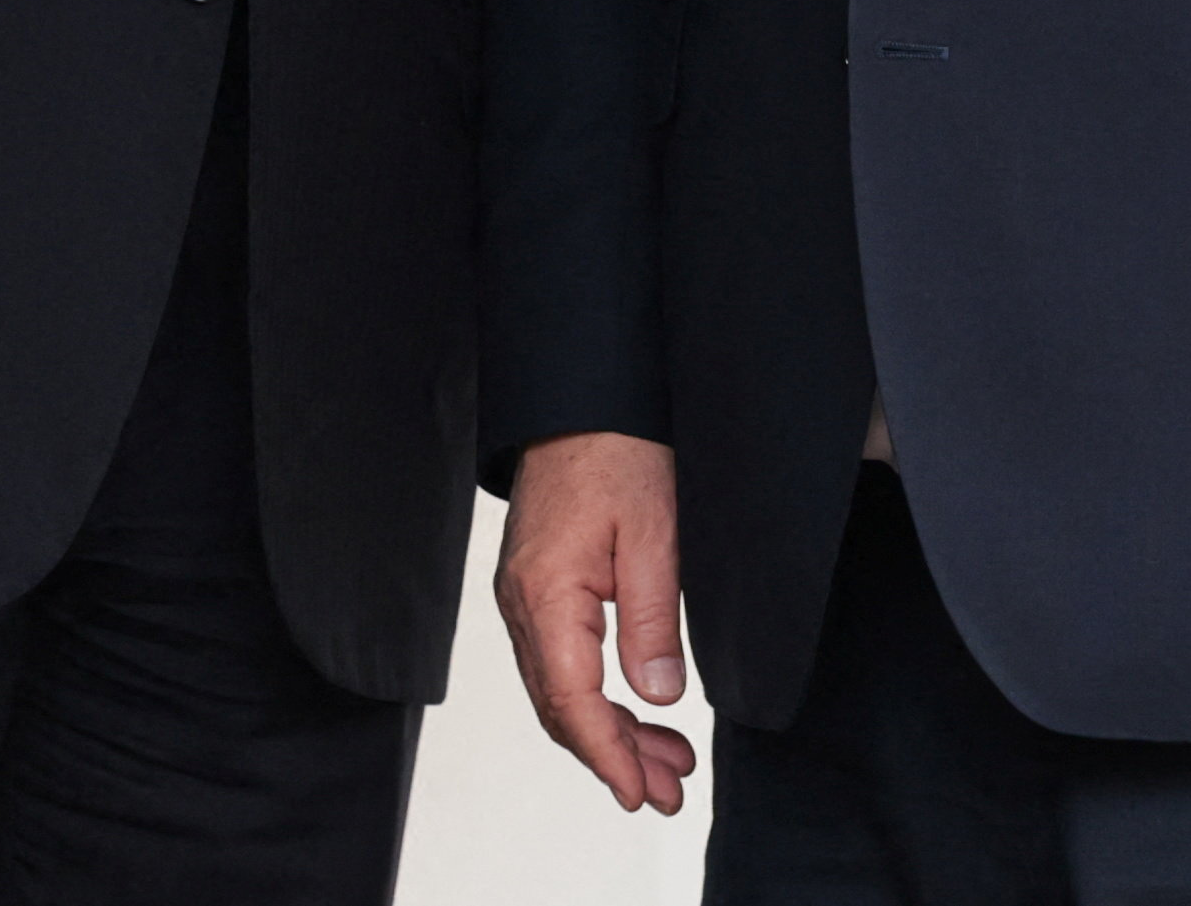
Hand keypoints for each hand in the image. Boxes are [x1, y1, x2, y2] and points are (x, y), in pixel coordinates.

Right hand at [492, 431, 696, 814]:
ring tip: (665, 761)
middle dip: (613, 756)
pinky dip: (595, 696)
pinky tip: (632, 711)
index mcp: (545, 594)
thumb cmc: (619, 451)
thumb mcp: (655, 533)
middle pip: (560, 706)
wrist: (582, 398)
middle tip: (668, 791)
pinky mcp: (536, 587)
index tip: (640, 791)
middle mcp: (521, 603)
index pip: (571, 700)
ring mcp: (523, 597)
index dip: (607, 753)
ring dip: (608, 731)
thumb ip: (652, 618)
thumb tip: (656, 695)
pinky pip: (558, 661)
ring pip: (559, 689)